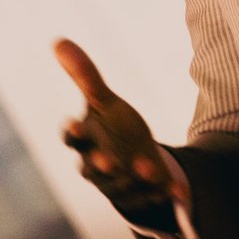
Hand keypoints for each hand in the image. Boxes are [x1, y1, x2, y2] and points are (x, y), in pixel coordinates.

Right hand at [54, 39, 186, 226]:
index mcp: (86, 142)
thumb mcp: (103, 102)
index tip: (74, 124)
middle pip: (95, 169)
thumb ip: (85, 76)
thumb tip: (58, 40)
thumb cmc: (111, 129)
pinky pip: (156, 197)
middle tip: (108, 161)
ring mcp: (121, 186)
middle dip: (102, 165)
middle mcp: (98, 168)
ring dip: (135, 179)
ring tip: (147, 167)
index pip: (73, 139)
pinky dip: (167, 193)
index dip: (73, 133)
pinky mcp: (144, 196)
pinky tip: (180, 190)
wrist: (132, 166)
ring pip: (124, 186)